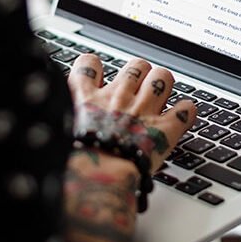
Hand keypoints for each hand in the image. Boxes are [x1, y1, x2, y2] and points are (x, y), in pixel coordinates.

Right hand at [67, 54, 196, 171]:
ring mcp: (143, 110)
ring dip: (163, 84)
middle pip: (136, 66)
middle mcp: (118, 98)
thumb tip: (53, 122)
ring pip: (162, 77)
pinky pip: (185, 110)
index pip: (89, 64)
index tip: (98, 75)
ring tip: (162, 95)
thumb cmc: (74, 162)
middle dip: (140, 74)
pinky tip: (184, 115)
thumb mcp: (60, 132)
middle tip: (139, 88)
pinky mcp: (165, 129)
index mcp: (88, 98)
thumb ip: (62, 120)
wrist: (97, 177)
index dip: (95, 66)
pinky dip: (187, 111)